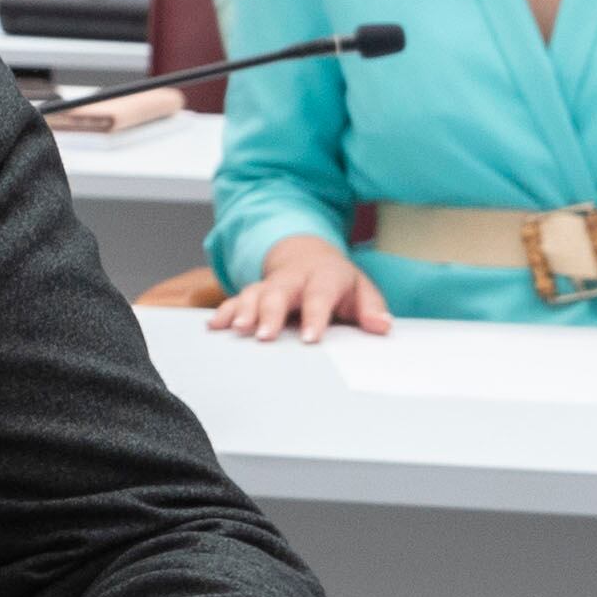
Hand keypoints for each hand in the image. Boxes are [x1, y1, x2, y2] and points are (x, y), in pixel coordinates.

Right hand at [210, 234, 388, 343]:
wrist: (308, 257)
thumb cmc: (337, 283)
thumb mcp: (361, 290)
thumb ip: (371, 308)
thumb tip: (382, 326)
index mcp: (324, 276)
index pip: (319, 295)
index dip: (315, 317)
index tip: (311, 339)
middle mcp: (293, 278)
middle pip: (279, 292)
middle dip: (269, 313)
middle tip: (263, 335)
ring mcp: (270, 284)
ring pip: (253, 293)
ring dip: (242, 311)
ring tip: (237, 330)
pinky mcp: (253, 292)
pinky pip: (235, 299)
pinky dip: (224, 312)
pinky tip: (215, 326)